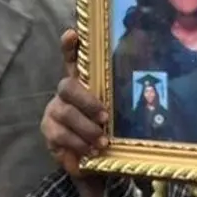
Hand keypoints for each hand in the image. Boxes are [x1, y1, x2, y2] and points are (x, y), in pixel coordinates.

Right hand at [42, 30, 109, 196]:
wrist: (92, 162)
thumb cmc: (108, 131)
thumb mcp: (119, 116)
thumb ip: (123, 104)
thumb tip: (147, 90)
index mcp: (83, 83)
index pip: (74, 59)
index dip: (70, 47)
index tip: (72, 34)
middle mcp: (65, 93)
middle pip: (68, 87)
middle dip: (87, 101)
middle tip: (105, 117)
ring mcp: (55, 112)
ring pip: (64, 113)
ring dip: (85, 128)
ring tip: (101, 141)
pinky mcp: (49, 132)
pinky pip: (60, 135)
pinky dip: (77, 144)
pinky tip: (89, 151)